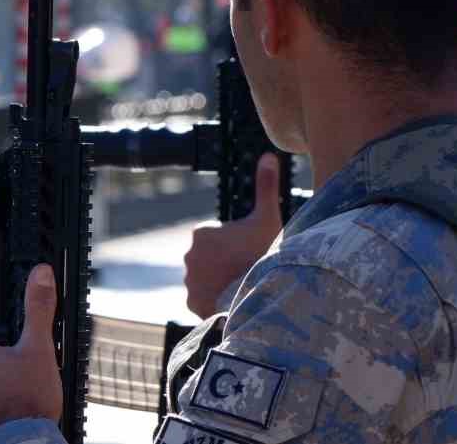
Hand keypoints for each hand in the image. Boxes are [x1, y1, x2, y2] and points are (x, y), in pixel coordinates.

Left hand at [184, 153, 283, 317]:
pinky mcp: (191, 301)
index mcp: (202, 233)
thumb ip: (265, 185)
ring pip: (205, 278)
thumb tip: (268, 155)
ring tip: (239, 287)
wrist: (258, 295)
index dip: (236, 243)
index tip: (249, 251)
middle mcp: (189, 255)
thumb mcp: (267, 217)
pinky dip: (212, 300)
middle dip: (225, 262)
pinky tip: (229, 301)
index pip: (218, 237)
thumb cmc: (262, 254)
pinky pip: (201, 299)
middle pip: (211, 257)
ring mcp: (189, 280)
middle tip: (246, 269)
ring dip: (218, 281)